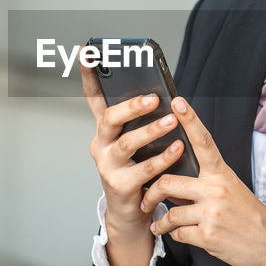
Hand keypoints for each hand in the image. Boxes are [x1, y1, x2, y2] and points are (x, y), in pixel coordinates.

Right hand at [81, 62, 186, 235]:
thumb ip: (142, 121)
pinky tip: (178, 148)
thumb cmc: (139, 169)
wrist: (131, 212)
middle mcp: (101, 144)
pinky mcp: (120, 186)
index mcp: (105, 130)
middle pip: (110, 119)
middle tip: (153, 98)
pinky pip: (144, 169)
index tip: (88, 52)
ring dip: (151, 131)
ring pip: (127, 143)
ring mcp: (108, 166)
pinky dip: (162, 158)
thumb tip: (164, 95)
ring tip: (172, 121)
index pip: (94, 98)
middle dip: (131, 106)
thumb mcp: (137, 142)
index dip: (89, 75)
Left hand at [139, 97, 265, 265]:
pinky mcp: (208, 235)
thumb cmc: (249, 216)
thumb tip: (176, 181)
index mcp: (222, 174)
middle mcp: (216, 189)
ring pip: (170, 212)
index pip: (203, 141)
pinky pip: (178, 233)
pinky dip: (174, 236)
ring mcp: (212, 212)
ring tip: (159, 224)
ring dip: (161, 221)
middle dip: (152, 193)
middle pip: (168, 181)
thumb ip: (206, 182)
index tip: (177, 101)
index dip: (189, 119)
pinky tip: (178, 235)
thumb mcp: (232, 190)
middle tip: (146, 199)